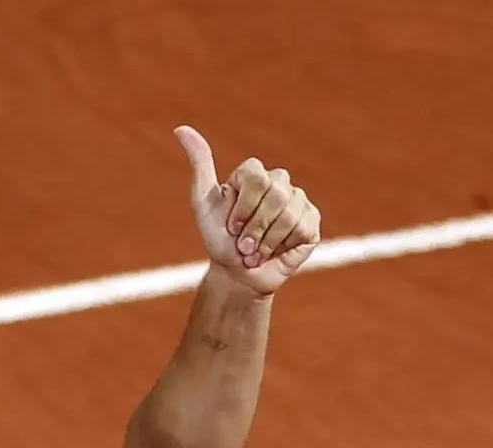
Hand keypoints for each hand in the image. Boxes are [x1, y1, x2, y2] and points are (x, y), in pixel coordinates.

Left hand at [174, 125, 321, 296]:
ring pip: (289, 215)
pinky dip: (284, 246)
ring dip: (267, 241)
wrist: (237, 274)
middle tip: (244, 244)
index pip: (256, 178)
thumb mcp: (203, 204)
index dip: (243, 208)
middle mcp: (279, 182)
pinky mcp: (312, 221)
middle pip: (276, 195)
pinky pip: (303, 228)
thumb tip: (180, 129)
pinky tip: (277, 250)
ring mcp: (298, 200)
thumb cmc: (219, 238)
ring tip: (257, 251)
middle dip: (255, 227)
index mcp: (254, 173)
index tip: (231, 226)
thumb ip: (199, 165)